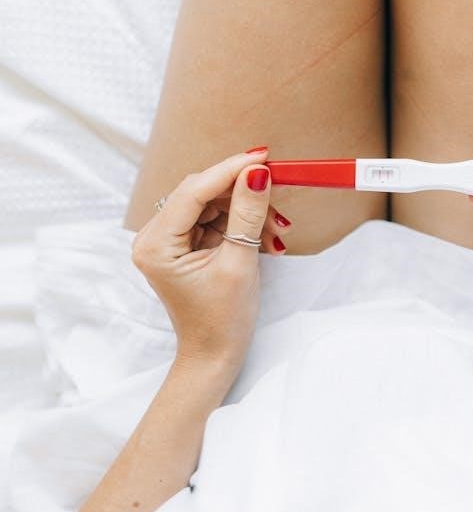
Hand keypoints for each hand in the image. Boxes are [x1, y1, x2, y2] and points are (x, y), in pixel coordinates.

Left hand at [131, 148, 290, 367]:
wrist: (215, 355)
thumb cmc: (223, 319)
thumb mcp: (240, 263)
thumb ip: (248, 215)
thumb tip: (258, 173)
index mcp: (156, 244)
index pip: (194, 191)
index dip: (229, 170)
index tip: (263, 157)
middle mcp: (154, 237)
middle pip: (203, 193)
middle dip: (244, 195)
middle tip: (278, 199)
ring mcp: (169, 240)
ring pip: (214, 204)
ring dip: (249, 213)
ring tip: (277, 235)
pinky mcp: (185, 244)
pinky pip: (217, 219)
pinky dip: (243, 225)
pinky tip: (267, 241)